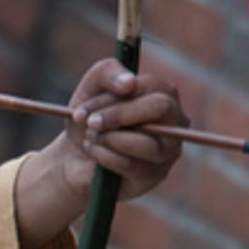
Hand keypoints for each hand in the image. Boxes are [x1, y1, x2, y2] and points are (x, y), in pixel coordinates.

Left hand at [15, 59, 186, 248]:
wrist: (74, 157)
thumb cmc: (88, 120)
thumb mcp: (88, 91)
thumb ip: (105, 73)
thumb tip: (129, 83)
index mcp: (161, 93)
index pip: (149, 86)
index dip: (113, 97)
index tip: (82, 109)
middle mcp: (174, 120)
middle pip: (160, 108)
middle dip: (118, 116)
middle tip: (90, 124)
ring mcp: (169, 149)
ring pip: (149, 143)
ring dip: (110, 139)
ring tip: (91, 139)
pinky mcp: (156, 175)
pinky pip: (134, 166)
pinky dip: (106, 157)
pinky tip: (94, 153)